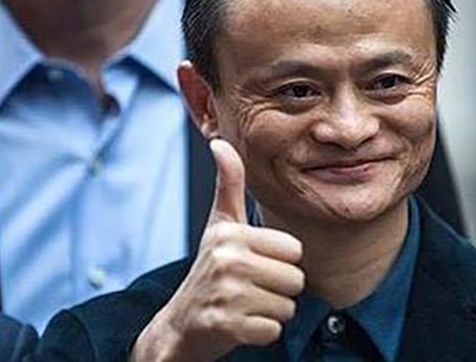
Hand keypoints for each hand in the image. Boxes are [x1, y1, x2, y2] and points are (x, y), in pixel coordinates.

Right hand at [132, 139, 304, 361]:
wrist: (181, 325)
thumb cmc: (210, 270)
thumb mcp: (219, 225)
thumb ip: (228, 184)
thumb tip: (220, 142)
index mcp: (231, 233)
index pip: (294, 250)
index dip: (280, 262)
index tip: (255, 265)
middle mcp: (227, 260)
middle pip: (295, 279)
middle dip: (278, 290)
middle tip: (250, 288)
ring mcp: (225, 294)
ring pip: (287, 307)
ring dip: (271, 312)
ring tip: (245, 305)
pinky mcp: (226, 326)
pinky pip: (273, 330)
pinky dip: (262, 333)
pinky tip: (240, 324)